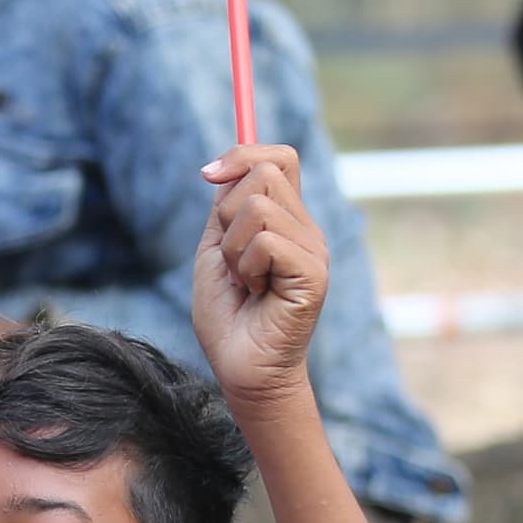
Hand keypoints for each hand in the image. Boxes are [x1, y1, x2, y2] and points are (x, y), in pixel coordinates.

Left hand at [192, 142, 326, 412]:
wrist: (240, 368)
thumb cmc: (228, 316)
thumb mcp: (216, 249)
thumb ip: (225, 208)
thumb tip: (222, 167)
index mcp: (287, 220)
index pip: (279, 158)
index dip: (242, 154)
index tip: (208, 175)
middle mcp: (306, 229)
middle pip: (263, 173)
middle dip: (227, 214)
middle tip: (232, 259)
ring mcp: (314, 249)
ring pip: (257, 207)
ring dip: (232, 248)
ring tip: (243, 281)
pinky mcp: (314, 273)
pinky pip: (265, 241)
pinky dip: (245, 268)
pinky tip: (255, 294)